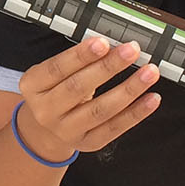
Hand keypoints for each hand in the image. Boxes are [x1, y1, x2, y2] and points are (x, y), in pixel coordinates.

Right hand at [14, 35, 159, 162]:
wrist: (45, 130)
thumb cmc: (54, 92)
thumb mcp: (52, 75)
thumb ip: (76, 61)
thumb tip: (111, 47)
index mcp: (33, 86)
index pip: (57, 69)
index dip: (80, 55)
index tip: (103, 43)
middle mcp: (46, 110)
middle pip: (79, 88)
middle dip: (108, 67)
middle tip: (131, 51)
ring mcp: (66, 130)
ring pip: (100, 110)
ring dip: (128, 89)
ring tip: (149, 73)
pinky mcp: (88, 143)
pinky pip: (115, 128)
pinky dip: (137, 113)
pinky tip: (151, 98)